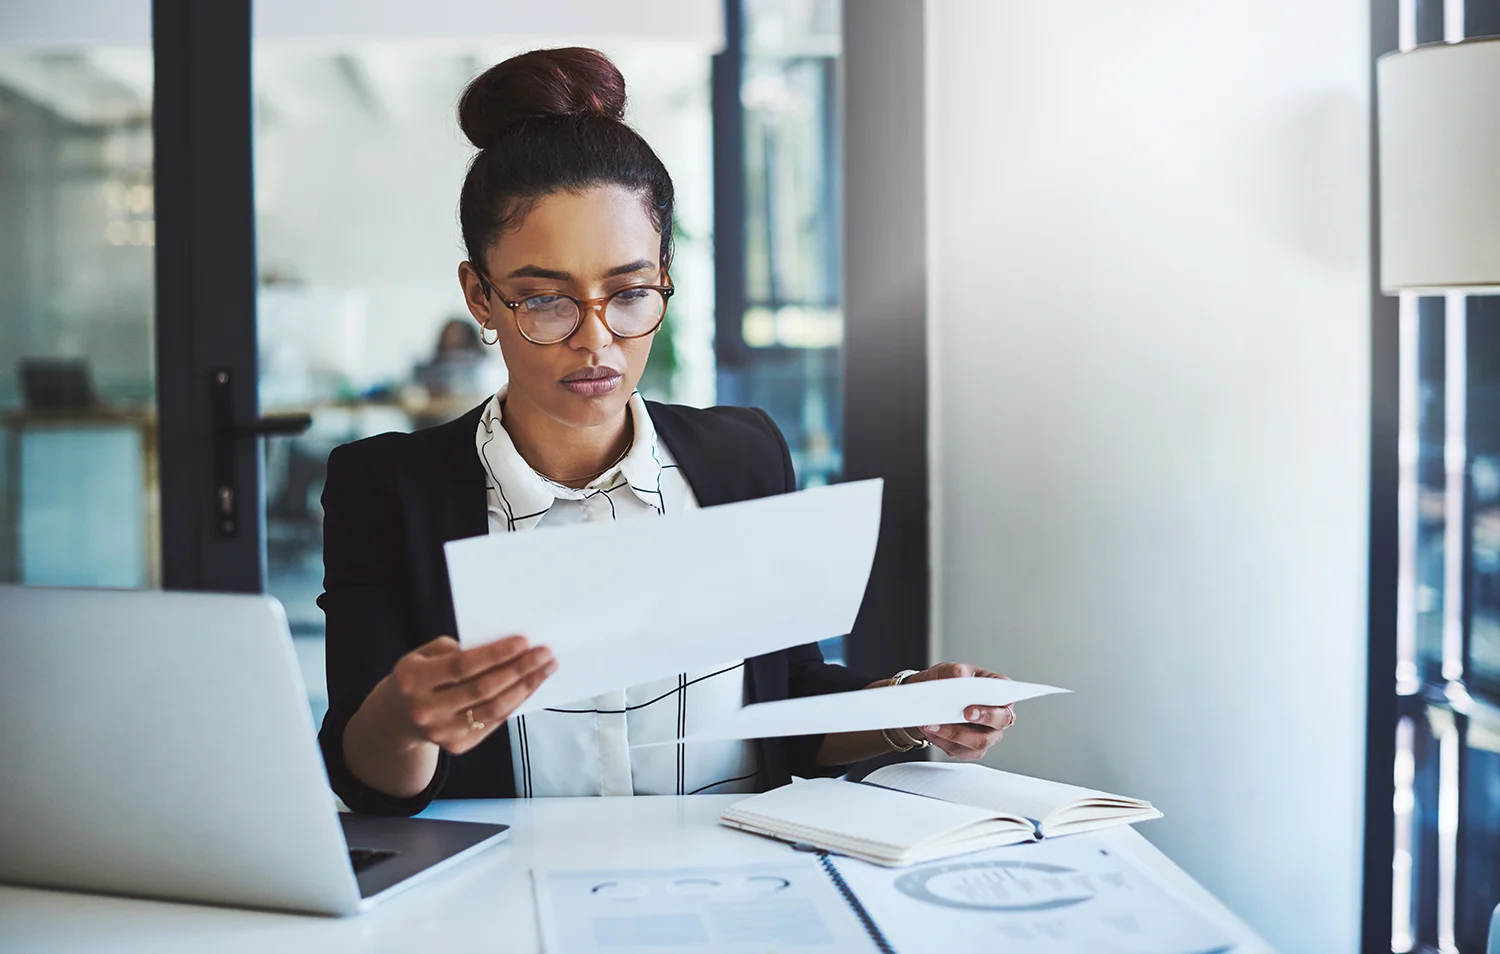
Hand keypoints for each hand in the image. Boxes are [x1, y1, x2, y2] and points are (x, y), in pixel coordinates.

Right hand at [372, 634, 556, 755]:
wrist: (398, 718)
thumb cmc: (418, 676)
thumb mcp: (423, 655)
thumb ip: (454, 649)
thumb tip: (499, 651)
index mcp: (413, 680)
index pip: (462, 667)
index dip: (495, 654)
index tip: (524, 641)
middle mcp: (425, 709)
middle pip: (482, 689)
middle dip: (519, 669)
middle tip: (545, 654)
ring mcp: (441, 732)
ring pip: (493, 709)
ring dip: (525, 687)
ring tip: (545, 669)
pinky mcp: (456, 746)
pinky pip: (493, 722)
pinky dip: (515, 703)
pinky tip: (529, 686)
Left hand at [902, 662, 1014, 760]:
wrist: (932, 698)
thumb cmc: (949, 682)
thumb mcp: (949, 670)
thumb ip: (956, 671)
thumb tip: (960, 678)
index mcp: (998, 692)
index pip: (1007, 696)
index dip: (996, 700)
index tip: (975, 705)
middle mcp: (999, 716)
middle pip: (1000, 722)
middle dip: (982, 718)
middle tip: (963, 714)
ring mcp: (988, 735)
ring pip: (979, 742)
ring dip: (954, 734)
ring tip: (933, 724)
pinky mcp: (971, 750)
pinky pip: (961, 750)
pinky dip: (943, 741)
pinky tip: (931, 731)